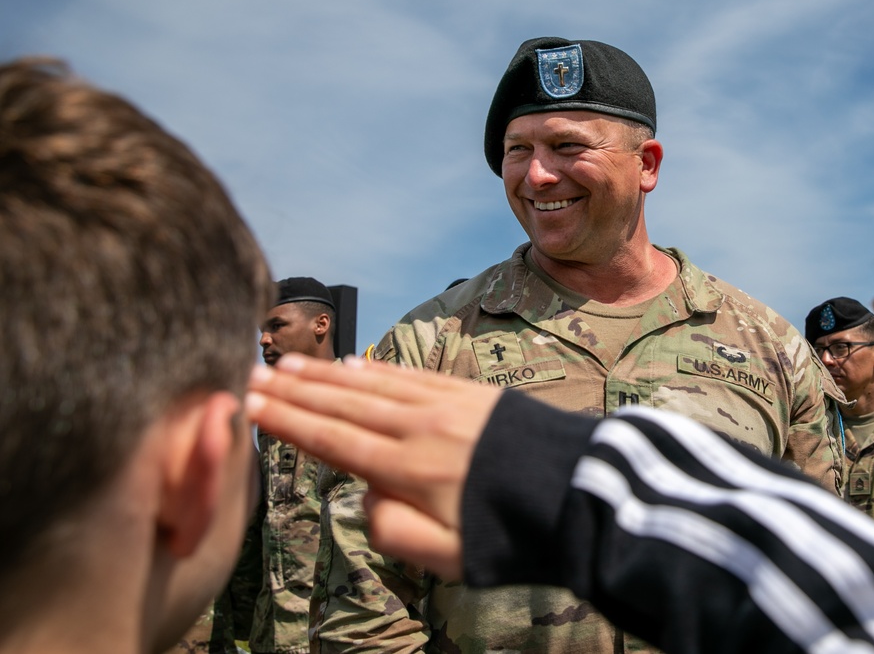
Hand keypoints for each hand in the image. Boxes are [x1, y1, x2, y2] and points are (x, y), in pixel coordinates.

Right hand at [245, 355, 500, 580]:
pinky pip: (411, 376)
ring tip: (289, 363)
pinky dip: (376, 369)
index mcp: (406, 471)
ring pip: (371, 385)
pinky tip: (354, 364)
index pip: (331, 441)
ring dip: (326, 374)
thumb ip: (395, 532)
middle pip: (342, 406)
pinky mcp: (467, 394)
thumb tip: (366, 497)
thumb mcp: (449, 557)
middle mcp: (417, 429)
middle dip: (293, 392)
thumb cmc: (511, 533)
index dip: (287, 423)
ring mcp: (443, 406)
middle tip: (253, 375)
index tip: (249, 406)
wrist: (577, 491)